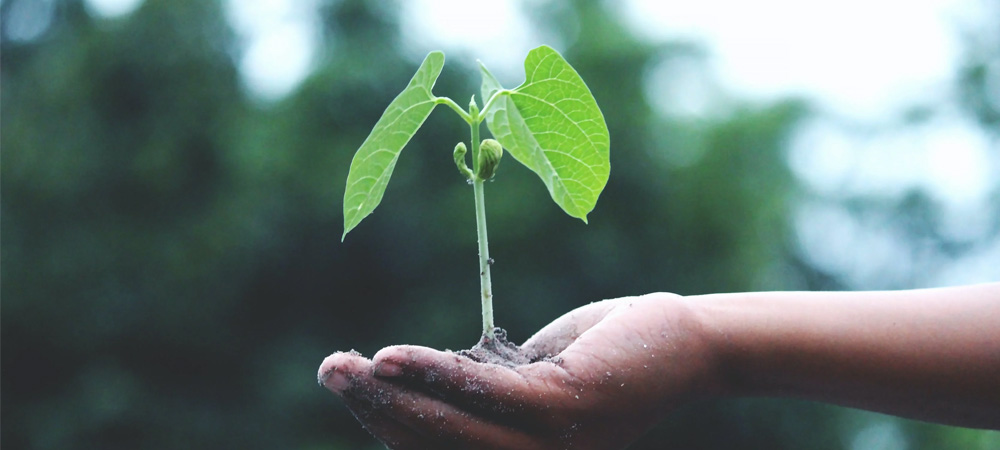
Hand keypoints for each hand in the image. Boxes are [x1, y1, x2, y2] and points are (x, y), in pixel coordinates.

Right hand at [318, 293, 722, 448]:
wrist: (690, 340)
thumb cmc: (613, 351)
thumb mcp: (537, 373)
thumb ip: (489, 385)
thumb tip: (430, 377)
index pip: (440, 449)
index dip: (388, 421)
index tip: (351, 384)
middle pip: (435, 444)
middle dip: (374, 409)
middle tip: (329, 370)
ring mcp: (550, 444)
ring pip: (450, 426)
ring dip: (389, 395)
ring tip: (342, 366)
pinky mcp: (564, 408)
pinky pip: (483, 394)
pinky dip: (432, 375)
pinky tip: (390, 358)